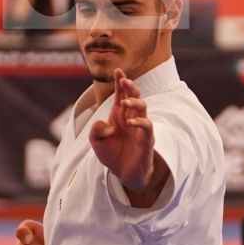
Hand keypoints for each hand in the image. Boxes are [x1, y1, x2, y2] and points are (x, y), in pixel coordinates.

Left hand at [89, 71, 159, 192]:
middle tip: (124, 81)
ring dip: (134, 102)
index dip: (120, 82)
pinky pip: (147, 126)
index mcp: (119, 114)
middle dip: (130, 86)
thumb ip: (95, 130)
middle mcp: (131, 117)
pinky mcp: (147, 139)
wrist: (123, 173)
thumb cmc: (111, 154)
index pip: (121, 94)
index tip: (118, 70)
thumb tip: (103, 123)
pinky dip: (139, 122)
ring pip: (143, 107)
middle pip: (134, 96)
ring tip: (124, 102)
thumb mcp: (96, 142)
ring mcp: (140, 127)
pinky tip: (130, 122)